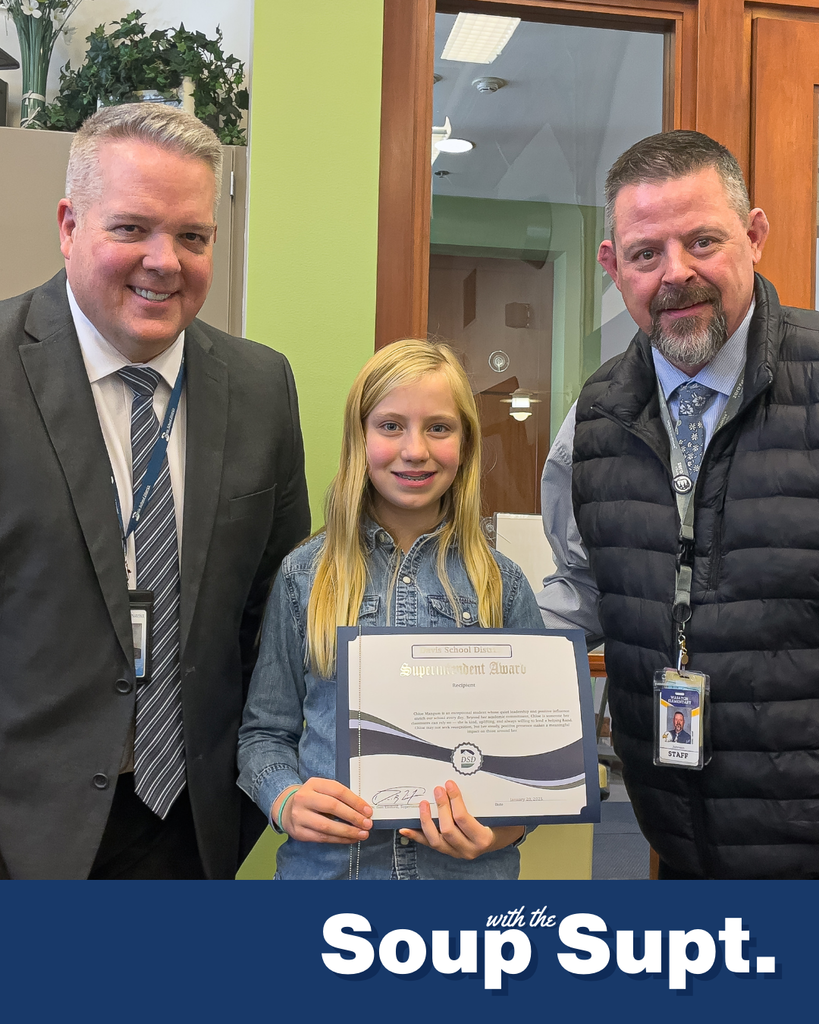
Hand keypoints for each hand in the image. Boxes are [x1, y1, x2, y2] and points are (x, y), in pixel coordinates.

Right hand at [272, 778, 372, 843]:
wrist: (287, 808)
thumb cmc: (312, 799)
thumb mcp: (322, 790)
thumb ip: (339, 797)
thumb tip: (362, 810)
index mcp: (313, 784)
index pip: (338, 791)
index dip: (355, 801)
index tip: (368, 811)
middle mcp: (304, 798)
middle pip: (332, 807)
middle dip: (353, 817)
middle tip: (367, 824)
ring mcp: (299, 816)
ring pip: (327, 826)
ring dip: (348, 831)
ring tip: (361, 834)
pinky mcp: (299, 832)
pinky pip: (322, 838)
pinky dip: (339, 839)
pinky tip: (350, 839)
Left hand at [398, 779, 523, 859]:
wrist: (500, 838)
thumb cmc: (500, 822)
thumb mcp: (499, 812)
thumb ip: (489, 799)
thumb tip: (474, 775)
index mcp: (483, 839)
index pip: (463, 819)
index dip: (454, 800)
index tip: (450, 785)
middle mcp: (468, 849)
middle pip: (448, 829)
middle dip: (441, 807)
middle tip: (438, 790)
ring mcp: (456, 852)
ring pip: (436, 840)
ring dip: (426, 821)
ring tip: (423, 804)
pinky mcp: (447, 851)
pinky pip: (429, 844)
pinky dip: (416, 835)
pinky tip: (405, 828)